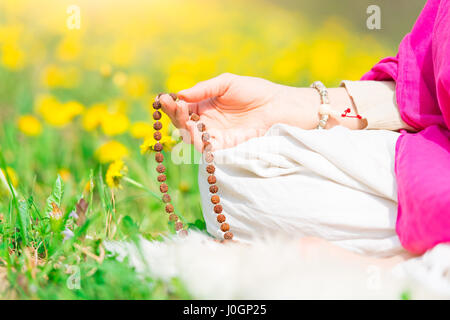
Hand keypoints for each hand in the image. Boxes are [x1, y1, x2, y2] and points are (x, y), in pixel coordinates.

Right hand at [159, 73, 362, 150]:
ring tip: (183, 114)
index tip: (164, 97)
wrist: (279, 106)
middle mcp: (207, 123)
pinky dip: (197, 141)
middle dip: (174, 115)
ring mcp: (216, 136)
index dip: (172, 104)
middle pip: (182, 123)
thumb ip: (205, 88)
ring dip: (183, 127)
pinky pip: (207, 148)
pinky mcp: (226, 148)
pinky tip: (193, 128)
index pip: (183, 108)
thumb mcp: (227, 83)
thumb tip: (181, 94)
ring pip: (191, 137)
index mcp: (206, 106)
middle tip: (173, 105)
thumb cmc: (256, 92)